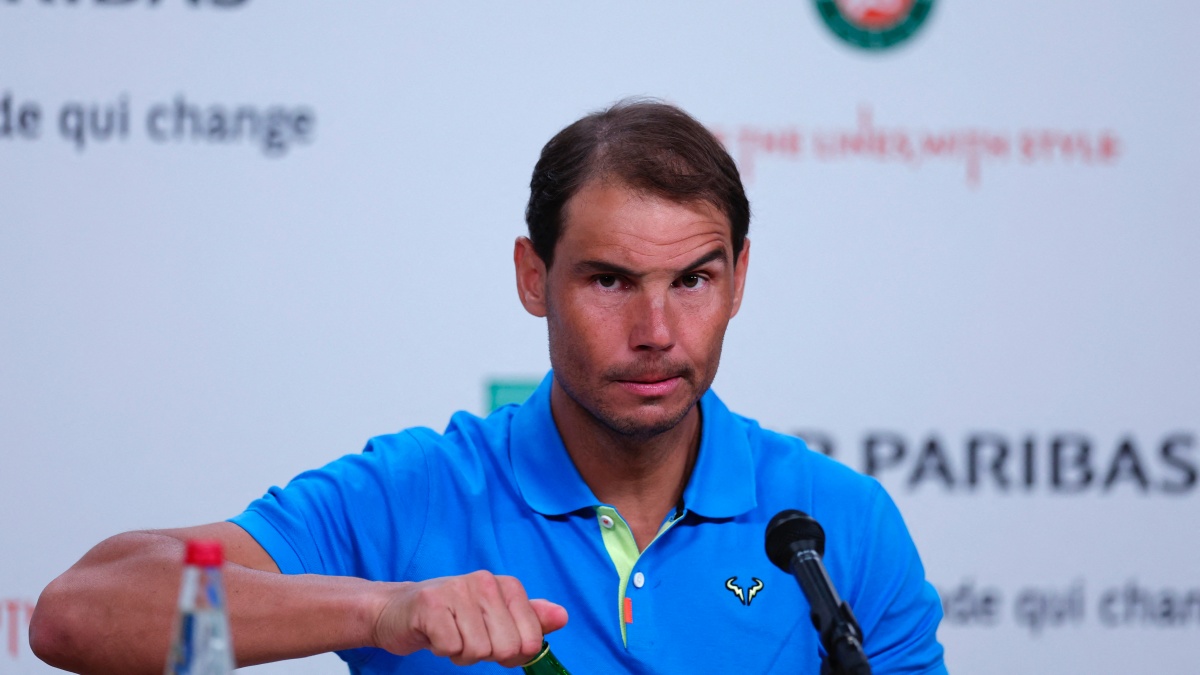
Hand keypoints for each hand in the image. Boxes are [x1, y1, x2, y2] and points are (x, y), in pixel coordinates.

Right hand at [371, 571, 568, 666]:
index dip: (513, 653)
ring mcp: (458, 591)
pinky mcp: (431, 605)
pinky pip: (451, 648)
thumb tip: (563, 616)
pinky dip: (442, 650)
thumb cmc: (452, 616)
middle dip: (487, 654)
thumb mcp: (495, 617)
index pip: (531, 639)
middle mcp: (485, 582)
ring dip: (462, 653)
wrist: (398, 610)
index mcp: (507, 586)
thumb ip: (530, 618)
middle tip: (467, 637)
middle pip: (507, 648)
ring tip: (451, 634)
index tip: (494, 640)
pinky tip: (435, 634)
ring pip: (478, 651)